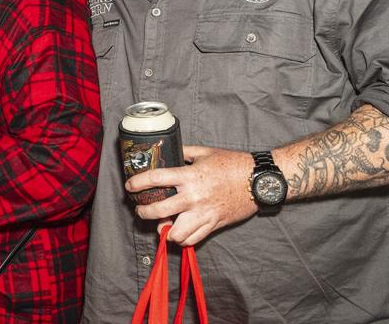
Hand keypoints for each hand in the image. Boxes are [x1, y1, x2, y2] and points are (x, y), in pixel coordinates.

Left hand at [127, 145, 256, 245]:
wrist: (259, 180)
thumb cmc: (233, 164)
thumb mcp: (205, 152)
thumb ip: (184, 152)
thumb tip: (168, 150)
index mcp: (190, 176)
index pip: (155, 180)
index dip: (137, 183)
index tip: (129, 186)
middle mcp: (194, 197)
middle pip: (159, 210)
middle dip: (144, 211)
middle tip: (140, 209)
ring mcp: (204, 213)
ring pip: (175, 232)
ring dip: (163, 230)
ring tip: (159, 224)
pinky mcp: (214, 224)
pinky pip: (193, 239)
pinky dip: (182, 239)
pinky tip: (176, 233)